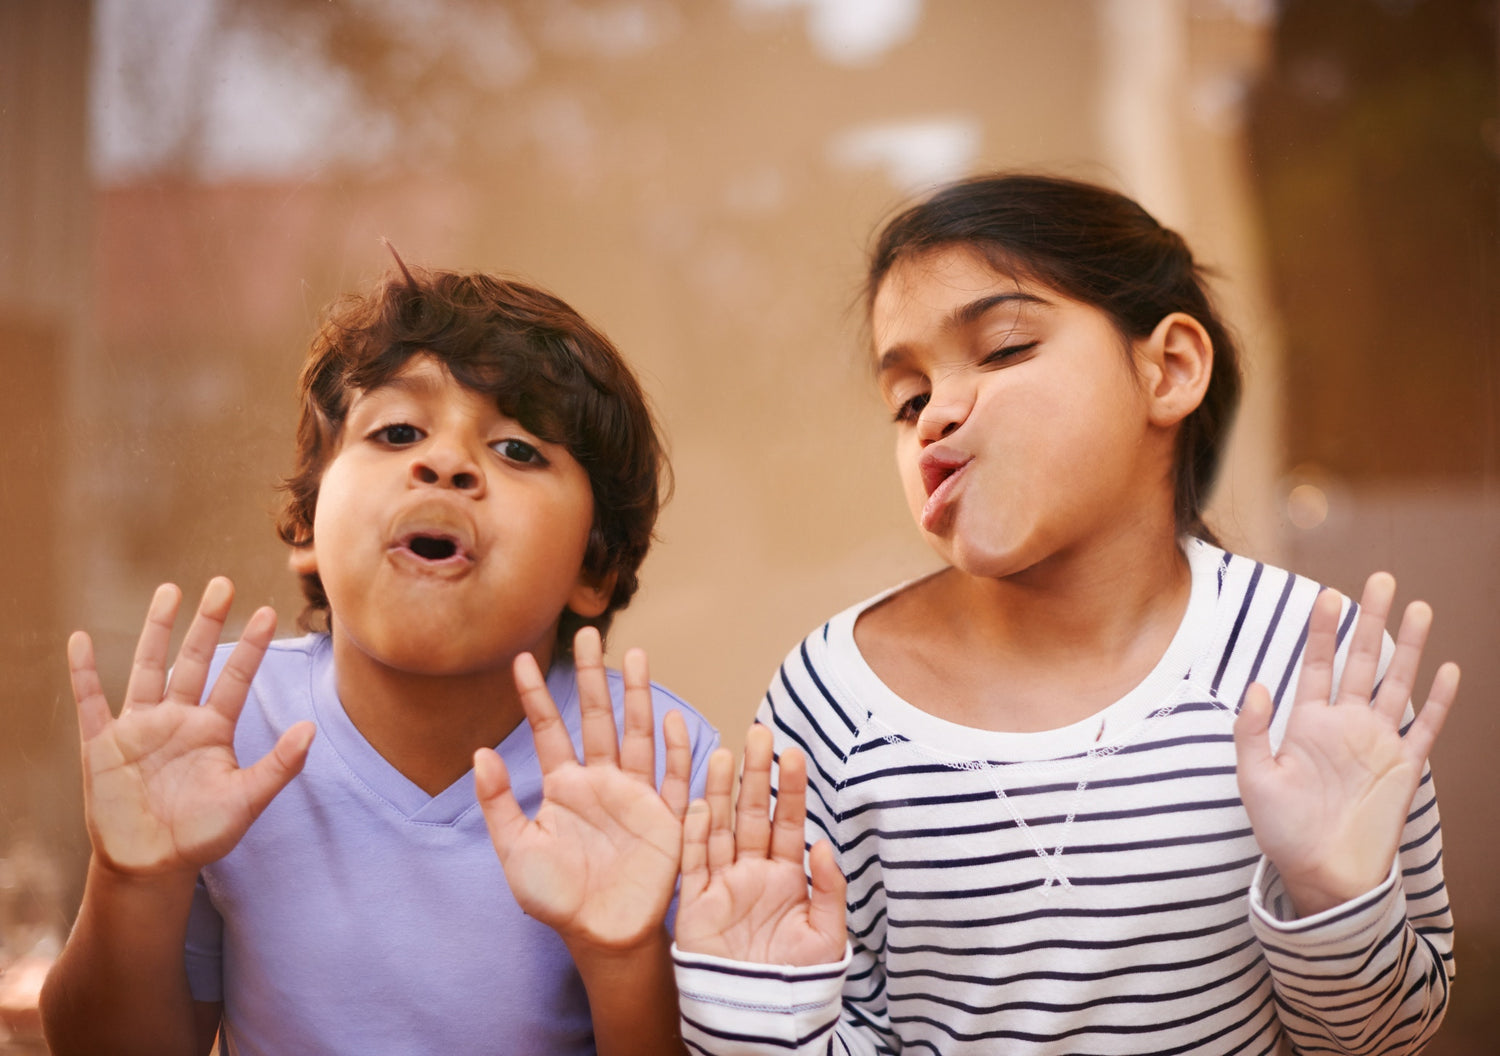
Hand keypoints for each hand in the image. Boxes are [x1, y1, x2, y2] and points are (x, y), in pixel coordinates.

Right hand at [69, 578, 314, 878]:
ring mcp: (139, 728)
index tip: (266, 611)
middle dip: (207, 622)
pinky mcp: (103, 744)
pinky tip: (80, 640)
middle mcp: (178, 720)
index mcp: (213, 730)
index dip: (249, 646)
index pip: (235, 678)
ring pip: (148, 667)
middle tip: (222, 583)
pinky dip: (83, 672)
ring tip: (169, 591)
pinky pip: (91, 700)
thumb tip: (311, 728)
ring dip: (157, 630)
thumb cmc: (202, 835)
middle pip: (193, 660)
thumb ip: (280, 766)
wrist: (152, 866)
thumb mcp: (247, 801)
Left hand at [474, 627, 690, 951]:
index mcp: (563, 787)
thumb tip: (480, 754)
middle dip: (593, 676)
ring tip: (636, 654)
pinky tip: (674, 719)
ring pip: (637, 734)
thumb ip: (499, 804)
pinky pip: (673, 778)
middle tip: (586, 633)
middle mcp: (600, 781)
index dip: (536, 696)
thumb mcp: (517, 852)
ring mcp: (634, 795)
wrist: (601, 935)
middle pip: (597, 717)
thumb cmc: (556, 898)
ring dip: (638, 696)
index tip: (521, 660)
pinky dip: (676, 750)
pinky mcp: (664, 817)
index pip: (547, 730)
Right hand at [675, 724, 845, 965]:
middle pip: (754, 814)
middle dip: (757, 774)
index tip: (794, 753)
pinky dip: (694, 833)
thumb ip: (828, 889)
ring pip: (721, 828)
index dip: (791, 789)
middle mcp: (753, 873)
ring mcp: (722, 884)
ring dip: (723, 791)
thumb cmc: (796, 982)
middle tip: (759, 732)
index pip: (789, 823)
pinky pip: (693, 862)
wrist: (758, 1019)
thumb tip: (824, 844)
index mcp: (786, 878)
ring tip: (727, 753)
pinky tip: (700, 803)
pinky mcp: (695, 903)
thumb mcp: (826, 935)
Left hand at [1234, 572, 1458, 915]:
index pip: (1317, 665)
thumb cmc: (1282, 830)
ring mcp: (1377, 743)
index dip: (1323, 630)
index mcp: (1307, 724)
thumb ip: (1251, 730)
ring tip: (1419, 607)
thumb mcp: (1253, 778)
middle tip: (1381, 579)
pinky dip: (1437, 699)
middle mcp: (1345, 726)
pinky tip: (1447, 669)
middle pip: (1362, 661)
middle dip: (1371, 620)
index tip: (1327, 593)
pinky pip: (1424, 726)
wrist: (1320, 876)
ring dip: (1409, 647)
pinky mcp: (1404, 768)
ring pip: (1396, 682)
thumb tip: (1257, 684)